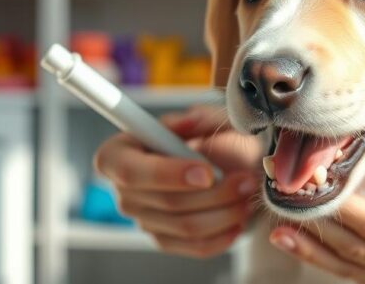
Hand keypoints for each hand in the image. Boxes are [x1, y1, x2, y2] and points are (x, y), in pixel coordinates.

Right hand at [93, 104, 263, 257]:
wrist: (214, 163)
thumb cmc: (201, 136)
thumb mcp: (201, 118)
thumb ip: (198, 118)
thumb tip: (190, 123)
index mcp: (117, 155)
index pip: (132, 173)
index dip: (169, 175)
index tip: (207, 173)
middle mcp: (123, 192)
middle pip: (168, 202)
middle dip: (215, 193)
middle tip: (245, 180)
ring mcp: (142, 219)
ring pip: (187, 226)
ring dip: (226, 213)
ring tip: (248, 195)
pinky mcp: (164, 240)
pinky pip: (194, 246)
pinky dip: (222, 235)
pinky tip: (240, 219)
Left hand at [266, 171, 364, 283]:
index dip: (349, 209)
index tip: (322, 186)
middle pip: (356, 246)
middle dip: (321, 225)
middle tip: (289, 200)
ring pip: (346, 264)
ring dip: (310, 248)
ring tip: (278, 229)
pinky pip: (346, 272)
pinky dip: (316, 257)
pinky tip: (290, 241)